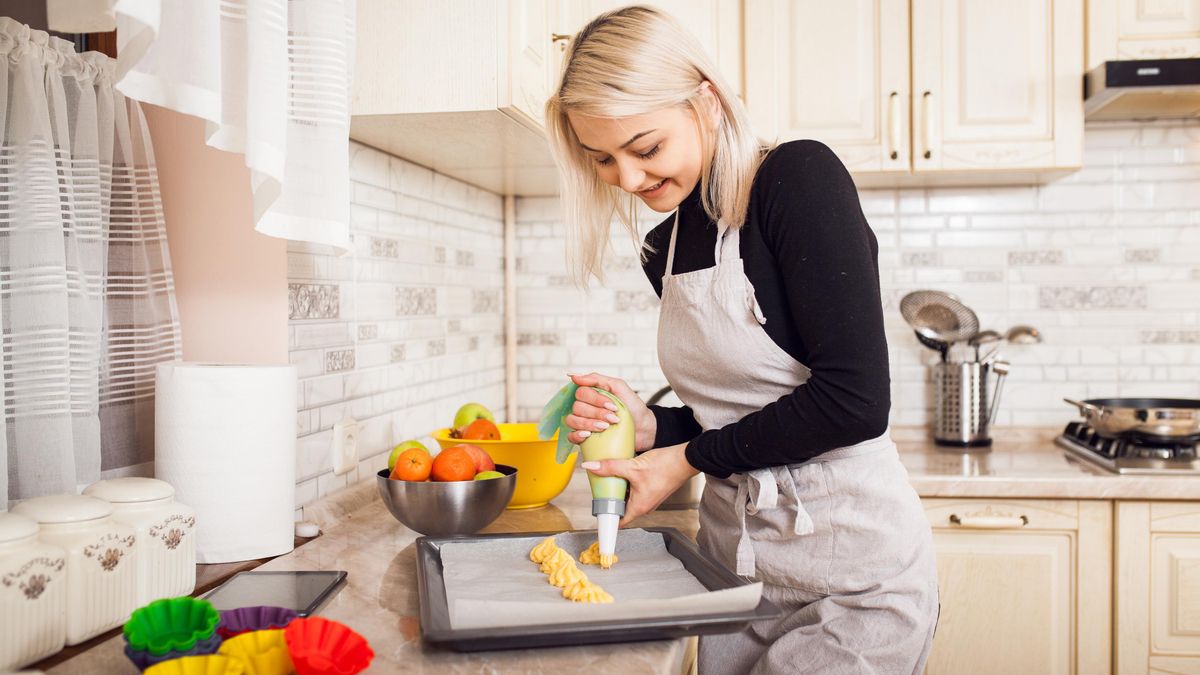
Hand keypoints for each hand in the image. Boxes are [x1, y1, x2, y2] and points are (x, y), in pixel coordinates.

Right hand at [565, 372, 656, 451]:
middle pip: (577, 407)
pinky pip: (571, 436)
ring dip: (589, 423)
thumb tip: (574, 376)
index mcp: (591, 394)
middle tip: (613, 418)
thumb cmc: (632, 406)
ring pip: (572, 420)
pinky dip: (577, 435)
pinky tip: (588, 435)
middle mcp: (584, 407)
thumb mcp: (618, 386)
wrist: (643, 427)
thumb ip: (597, 378)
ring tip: (606, 427)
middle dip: (597, 413)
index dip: (595, 399)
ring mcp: (583, 422)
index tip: (612, 405)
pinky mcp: (585, 438)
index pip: (581, 393)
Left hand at [581, 443, 697, 524]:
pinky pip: (635, 491)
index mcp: (640, 507)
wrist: (686, 459)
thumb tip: (590, 466)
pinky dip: (627, 484)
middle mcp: (645, 505)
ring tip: (608, 478)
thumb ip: (610, 467)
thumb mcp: (633, 466)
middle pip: (621, 508)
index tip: (595, 511)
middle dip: (609, 500)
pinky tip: (622, 471)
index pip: (619, 522)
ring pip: (628, 498)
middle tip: (598, 488)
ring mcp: (650, 498)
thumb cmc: (666, 467)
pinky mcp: (653, 489)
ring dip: (618, 490)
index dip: (606, 519)